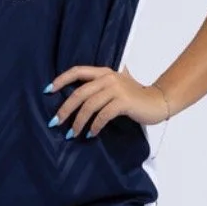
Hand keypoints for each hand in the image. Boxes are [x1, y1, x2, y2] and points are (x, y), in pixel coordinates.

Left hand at [45, 66, 168, 138]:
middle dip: (65, 109)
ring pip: (89, 105)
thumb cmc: (135, 97)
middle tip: (56, 122)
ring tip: (72, 133)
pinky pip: (103, 115)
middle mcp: (109, 78)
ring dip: (78, 121)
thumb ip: (99, 88)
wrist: (158, 101)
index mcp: (104, 72)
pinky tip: (91, 134)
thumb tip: (76, 100)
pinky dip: (95, 126)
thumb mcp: (116, 87)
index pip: (78, 71)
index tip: (48, 91)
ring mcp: (117, 89)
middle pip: (79, 92)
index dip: (61, 79)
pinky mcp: (124, 102)